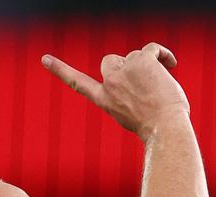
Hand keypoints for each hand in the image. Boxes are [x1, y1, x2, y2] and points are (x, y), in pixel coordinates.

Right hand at [42, 41, 189, 141]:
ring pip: (136, 55)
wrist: (164, 129)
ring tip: (160, 86)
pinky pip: (153, 49)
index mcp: (105, 100)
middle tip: (142, 81)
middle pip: (110, 61)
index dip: (61, 71)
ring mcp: (125, 70)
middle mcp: (110, 84)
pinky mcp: (142, 60)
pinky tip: (171, 66)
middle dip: (125, 66)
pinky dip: (163, 56)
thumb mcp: (133, 114)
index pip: (78, 84)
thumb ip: (126, 94)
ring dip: (150, 66)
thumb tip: (140, 78)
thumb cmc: (155, 127)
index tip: (45, 59)